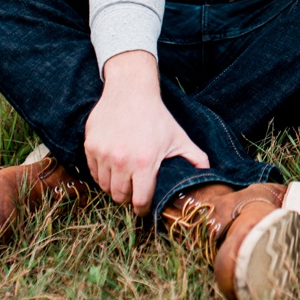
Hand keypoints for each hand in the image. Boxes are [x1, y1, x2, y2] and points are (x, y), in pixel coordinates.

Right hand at [84, 50, 209, 213]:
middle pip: (119, 197)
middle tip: (134, 190)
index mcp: (145, 162)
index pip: (140, 201)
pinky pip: (93, 172)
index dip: (143, 208)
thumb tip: (209, 174)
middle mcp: (122, 160)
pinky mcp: (90, 146)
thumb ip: (195, 158)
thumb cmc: (156, 116)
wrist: (131, 90)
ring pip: (104, 186)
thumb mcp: (178, 137)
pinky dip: (102, 173)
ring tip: (124, 178)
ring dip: (114, 186)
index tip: (144, 207)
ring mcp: (103, 153)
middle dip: (127, 198)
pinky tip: (112, 166)